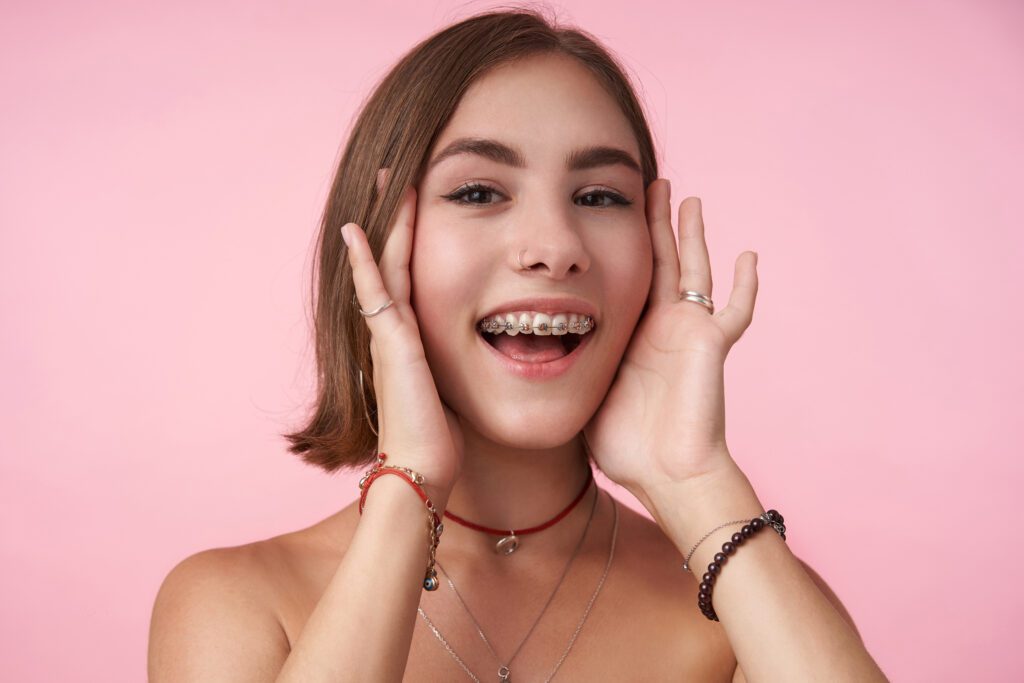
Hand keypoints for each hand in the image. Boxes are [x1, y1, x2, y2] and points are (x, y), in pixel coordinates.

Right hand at [343, 173, 462, 503]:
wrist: (422, 470)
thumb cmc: (439, 439)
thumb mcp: (449, 391)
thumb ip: (452, 367)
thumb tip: (478, 358)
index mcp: (408, 338)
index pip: (408, 274)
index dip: (410, 237)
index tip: (415, 202)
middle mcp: (392, 330)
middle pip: (391, 259)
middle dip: (395, 217)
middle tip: (393, 175)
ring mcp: (388, 335)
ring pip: (384, 265)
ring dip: (386, 223)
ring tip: (385, 182)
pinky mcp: (392, 343)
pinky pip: (376, 291)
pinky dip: (365, 260)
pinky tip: (358, 229)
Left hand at [584, 179, 758, 497]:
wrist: (669, 475)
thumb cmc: (630, 449)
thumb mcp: (589, 395)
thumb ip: (574, 369)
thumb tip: (534, 357)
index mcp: (632, 334)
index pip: (625, 275)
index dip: (619, 244)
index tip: (604, 210)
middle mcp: (662, 325)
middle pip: (658, 259)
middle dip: (653, 221)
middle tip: (651, 184)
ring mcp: (689, 331)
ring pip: (692, 269)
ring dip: (690, 234)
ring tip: (687, 199)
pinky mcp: (712, 343)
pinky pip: (734, 311)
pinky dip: (745, 287)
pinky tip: (750, 257)